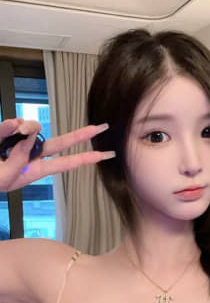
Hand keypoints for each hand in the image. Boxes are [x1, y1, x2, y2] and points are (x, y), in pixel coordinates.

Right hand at [0, 118, 114, 191]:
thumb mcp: (6, 177)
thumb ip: (20, 155)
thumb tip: (31, 129)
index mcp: (36, 170)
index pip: (66, 163)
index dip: (85, 159)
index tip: (106, 155)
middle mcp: (31, 154)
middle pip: (60, 143)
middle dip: (81, 135)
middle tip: (103, 127)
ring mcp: (18, 141)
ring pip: (31, 128)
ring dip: (26, 128)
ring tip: (10, 139)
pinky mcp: (4, 132)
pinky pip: (9, 125)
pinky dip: (8, 126)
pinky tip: (11, 126)